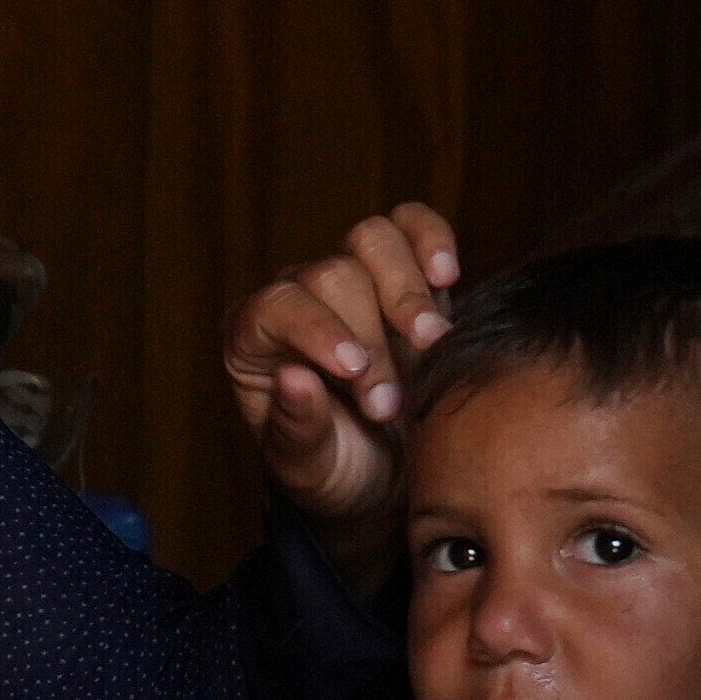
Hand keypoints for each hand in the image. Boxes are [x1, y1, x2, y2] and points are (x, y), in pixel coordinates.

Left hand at [220, 209, 469, 538]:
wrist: (388, 475)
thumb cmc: (336, 471)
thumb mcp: (310, 471)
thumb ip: (297, 430)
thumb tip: (295, 380)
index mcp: (253, 341)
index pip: (275, 307)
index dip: (317, 329)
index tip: (356, 370)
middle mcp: (297, 298)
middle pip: (332, 275)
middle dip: (372, 338)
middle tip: (391, 404)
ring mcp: (351, 278)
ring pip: (371, 240)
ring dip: (407, 290)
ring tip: (433, 339)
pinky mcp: (401, 271)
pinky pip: (410, 225)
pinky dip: (431, 239)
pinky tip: (447, 276)